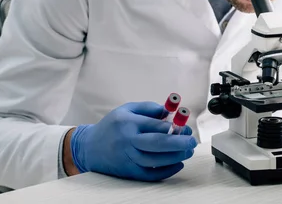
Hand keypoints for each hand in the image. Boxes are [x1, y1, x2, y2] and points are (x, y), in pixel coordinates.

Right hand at [67, 102, 196, 181]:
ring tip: (188, 151)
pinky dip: (166, 171)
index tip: (183, 125)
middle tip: (192, 141)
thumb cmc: (111, 126)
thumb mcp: (127, 109)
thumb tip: (169, 111)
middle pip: (157, 144)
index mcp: (128, 123)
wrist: (89, 147)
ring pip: (156, 160)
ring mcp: (128, 158)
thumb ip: (148, 108)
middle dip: (179, 143)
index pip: (155, 125)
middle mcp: (128, 141)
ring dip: (176, 156)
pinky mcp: (129, 172)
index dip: (173, 126)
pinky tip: (178, 164)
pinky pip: (150, 174)